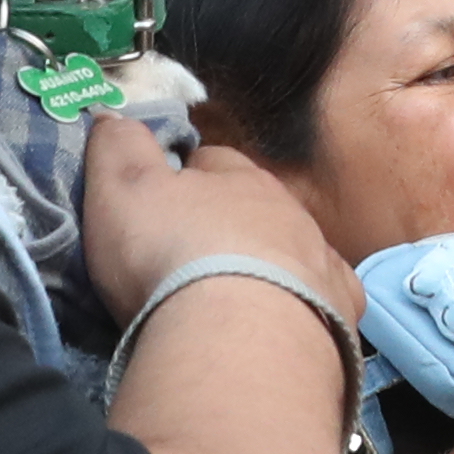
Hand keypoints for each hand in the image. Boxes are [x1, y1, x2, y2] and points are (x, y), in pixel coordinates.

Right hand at [79, 125, 358, 328]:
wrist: (240, 338)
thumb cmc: (171, 255)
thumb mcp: (124, 190)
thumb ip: (119, 148)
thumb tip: (113, 115)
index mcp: (239, 180)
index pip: (212, 161)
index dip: (185, 176)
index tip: (163, 200)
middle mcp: (289, 212)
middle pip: (259, 205)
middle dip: (232, 221)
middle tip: (195, 254)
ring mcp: (321, 260)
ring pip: (297, 247)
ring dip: (270, 262)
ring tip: (237, 293)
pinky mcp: (340, 309)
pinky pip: (330, 294)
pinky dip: (309, 301)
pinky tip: (288, 318)